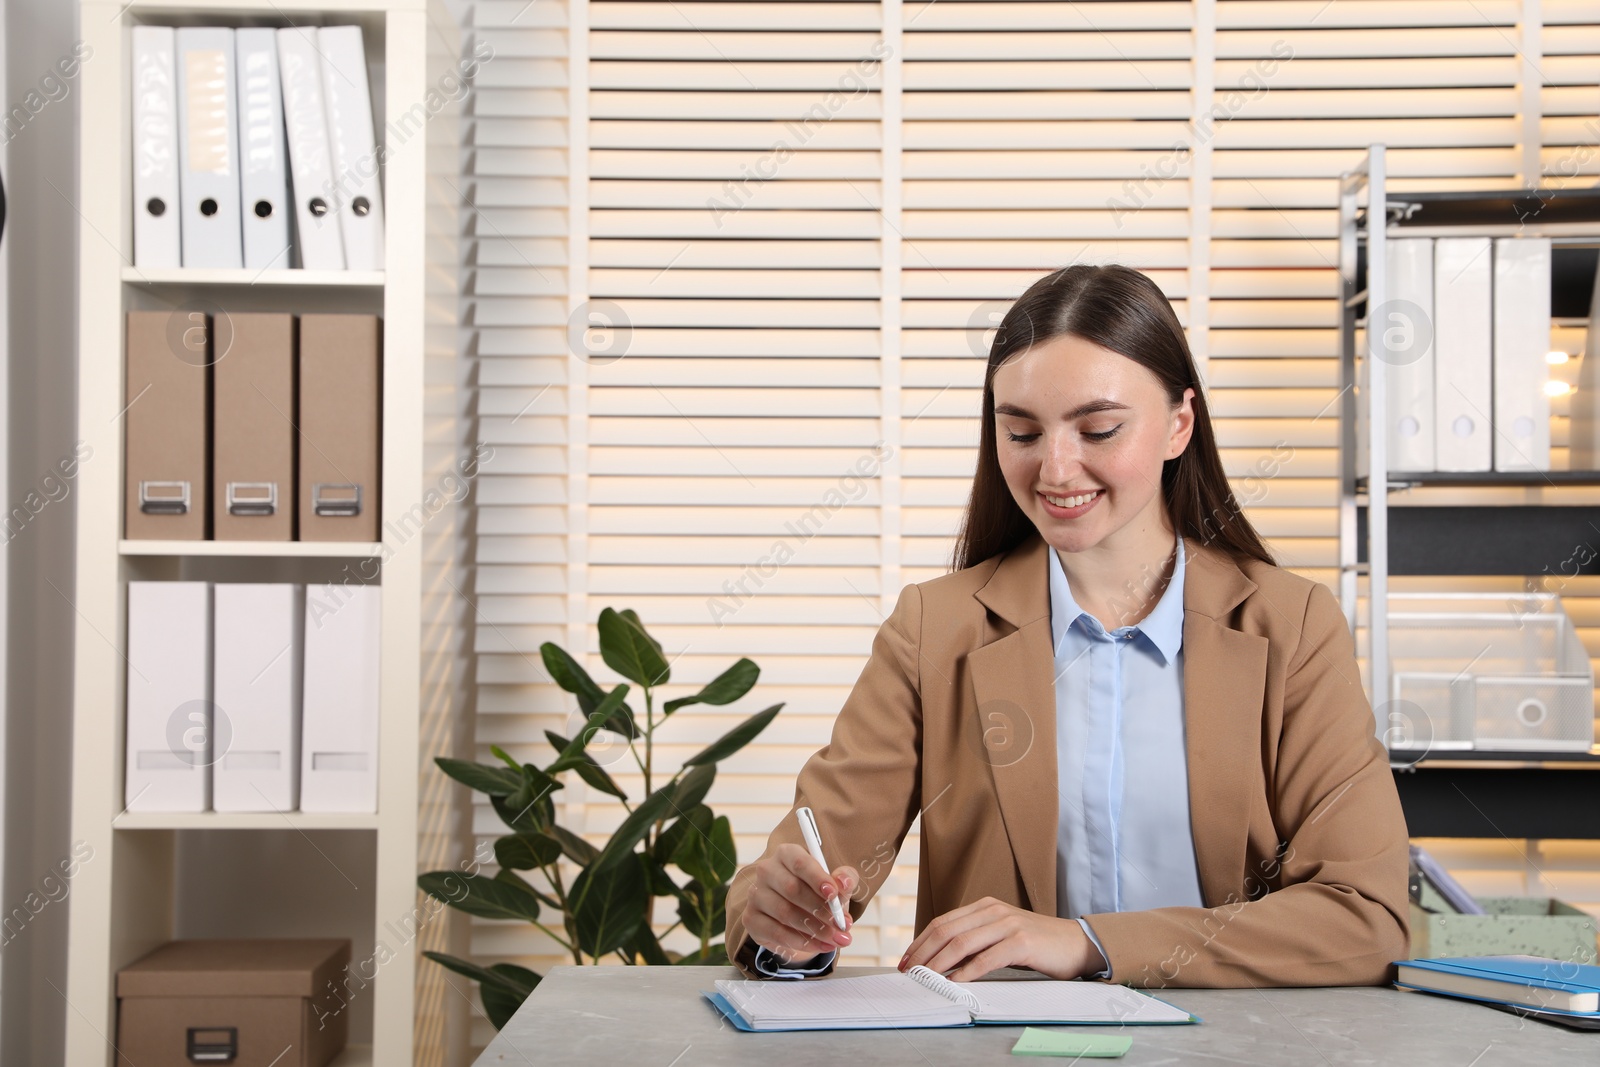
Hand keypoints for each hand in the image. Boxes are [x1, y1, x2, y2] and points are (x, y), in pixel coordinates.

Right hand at [741, 843, 862, 964]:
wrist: (797, 918)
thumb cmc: (817, 893)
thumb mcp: (836, 884)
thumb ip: (844, 879)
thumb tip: (843, 882)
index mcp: (787, 854)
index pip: (800, 863)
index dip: (817, 878)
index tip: (834, 894)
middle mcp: (767, 870)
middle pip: (792, 889)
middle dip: (821, 910)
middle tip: (842, 925)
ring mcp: (756, 895)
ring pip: (785, 913)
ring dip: (815, 929)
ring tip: (836, 939)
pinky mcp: (751, 919)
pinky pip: (776, 932)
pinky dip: (802, 942)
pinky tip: (820, 946)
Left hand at [896, 897, 1107, 981]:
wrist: (1077, 944)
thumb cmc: (1037, 945)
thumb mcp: (1001, 935)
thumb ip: (976, 941)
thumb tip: (941, 960)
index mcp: (985, 906)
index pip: (943, 922)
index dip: (921, 941)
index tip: (906, 959)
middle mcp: (993, 910)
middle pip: (946, 930)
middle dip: (923, 952)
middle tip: (909, 971)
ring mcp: (1008, 924)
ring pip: (961, 943)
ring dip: (938, 963)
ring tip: (925, 978)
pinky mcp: (1021, 942)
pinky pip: (986, 958)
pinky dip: (967, 972)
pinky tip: (955, 982)